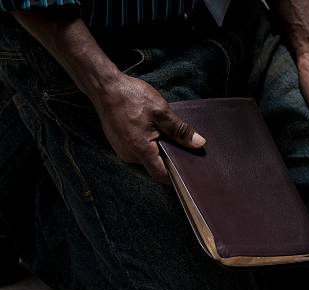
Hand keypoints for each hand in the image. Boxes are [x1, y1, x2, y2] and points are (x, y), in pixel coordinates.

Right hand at [91, 73, 205, 182]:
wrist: (104, 87)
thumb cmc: (130, 96)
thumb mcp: (161, 111)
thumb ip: (180, 130)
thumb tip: (199, 143)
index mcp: (140, 149)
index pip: (161, 174)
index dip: (176, 177)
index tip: (190, 174)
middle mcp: (129, 155)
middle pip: (155, 166)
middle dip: (171, 160)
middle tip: (187, 150)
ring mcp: (122, 150)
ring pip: (147, 158)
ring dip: (160, 151)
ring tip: (171, 137)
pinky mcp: (120, 144)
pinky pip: (139, 151)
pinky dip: (150, 145)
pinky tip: (157, 132)